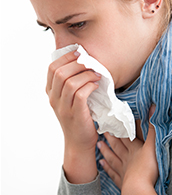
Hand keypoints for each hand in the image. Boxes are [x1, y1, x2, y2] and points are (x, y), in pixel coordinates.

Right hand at [46, 50, 100, 182]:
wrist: (79, 142)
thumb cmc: (79, 116)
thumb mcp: (69, 99)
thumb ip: (71, 83)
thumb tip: (83, 61)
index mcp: (51, 93)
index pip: (52, 68)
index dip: (65, 57)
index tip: (79, 52)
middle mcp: (54, 99)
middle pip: (60, 73)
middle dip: (77, 63)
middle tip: (90, 62)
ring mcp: (63, 108)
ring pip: (70, 82)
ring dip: (86, 74)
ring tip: (96, 74)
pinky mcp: (75, 114)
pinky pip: (80, 94)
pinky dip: (89, 86)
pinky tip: (96, 85)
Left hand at [98, 105, 166, 194]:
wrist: (138, 191)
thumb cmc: (147, 169)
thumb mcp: (152, 147)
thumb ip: (153, 128)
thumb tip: (154, 107)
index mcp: (134, 150)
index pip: (126, 137)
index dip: (120, 129)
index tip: (113, 121)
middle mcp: (126, 158)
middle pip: (117, 146)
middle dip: (111, 137)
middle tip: (102, 130)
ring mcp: (123, 171)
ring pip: (112, 158)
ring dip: (106, 150)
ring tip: (99, 144)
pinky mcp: (122, 183)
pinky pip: (112, 173)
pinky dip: (106, 168)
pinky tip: (101, 164)